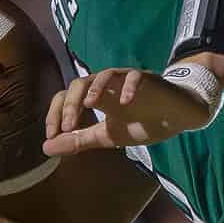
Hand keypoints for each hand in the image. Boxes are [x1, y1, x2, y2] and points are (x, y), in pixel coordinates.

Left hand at [43, 66, 216, 156]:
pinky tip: (125, 102)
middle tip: (68, 126)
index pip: (66, 96)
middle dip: (70, 104)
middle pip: (80, 82)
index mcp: (95, 98)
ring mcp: (127, 80)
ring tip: (89, 106)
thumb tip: (47, 147)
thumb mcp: (107, 136)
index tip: (53, 135)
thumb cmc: (142, 122)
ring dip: (94, 90)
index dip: (56, 113)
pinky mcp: (147, 79)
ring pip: (104, 74)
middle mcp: (107, 86)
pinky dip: (129, 87)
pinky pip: (135, 76)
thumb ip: (79, 140)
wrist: (176, 117)